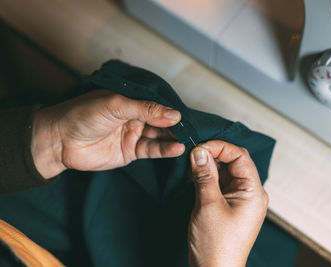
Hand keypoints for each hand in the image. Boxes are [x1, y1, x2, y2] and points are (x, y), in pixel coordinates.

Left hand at [31, 90, 184, 177]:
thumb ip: (146, 109)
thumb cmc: (82, 115)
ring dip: (174, 138)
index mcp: (131, 100)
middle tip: (194, 130)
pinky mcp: (131, 152)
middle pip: (162, 121)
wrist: (60, 140)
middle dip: (177, 126)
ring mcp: (133, 134)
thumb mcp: (117, 105)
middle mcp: (135, 117)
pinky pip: (152, 150)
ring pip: (160, 136)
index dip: (173, 109)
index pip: (158, 104)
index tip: (189, 116)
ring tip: (189, 140)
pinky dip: (165, 150)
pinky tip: (177, 148)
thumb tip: (174, 114)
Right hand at [188, 140, 268, 266]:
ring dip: (208, 166)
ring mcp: (240, 199)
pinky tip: (194, 176)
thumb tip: (199, 151)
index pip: (240, 156)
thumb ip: (205, 175)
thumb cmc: (216, 245)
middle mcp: (251, 193)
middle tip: (192, 155)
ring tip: (191, 167)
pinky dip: (207, 177)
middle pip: (234, 162)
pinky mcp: (230, 205)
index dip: (220, 147)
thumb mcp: (208, 205)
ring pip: (226, 172)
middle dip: (212, 155)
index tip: (199, 147)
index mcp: (254, 192)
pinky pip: (220, 183)